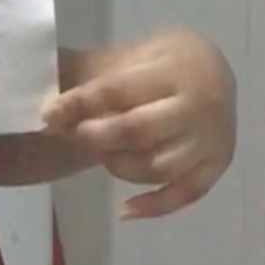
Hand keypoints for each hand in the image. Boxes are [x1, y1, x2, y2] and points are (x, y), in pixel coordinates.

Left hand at [42, 30, 235, 219]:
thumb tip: (47, 102)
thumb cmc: (159, 60)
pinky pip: (184, 194)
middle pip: (137, 131)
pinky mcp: (217, 166)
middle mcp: (199, 105)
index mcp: (173, 69)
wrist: (211, 67)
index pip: (117, 91)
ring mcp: (213, 140)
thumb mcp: (129, 54)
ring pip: (156, 167)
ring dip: (117, 165)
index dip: (79, 105)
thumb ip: (94, 77)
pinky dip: (154, 206)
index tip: (48, 115)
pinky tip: (124, 210)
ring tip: (99, 153)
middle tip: (68, 133)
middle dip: (95, 136)